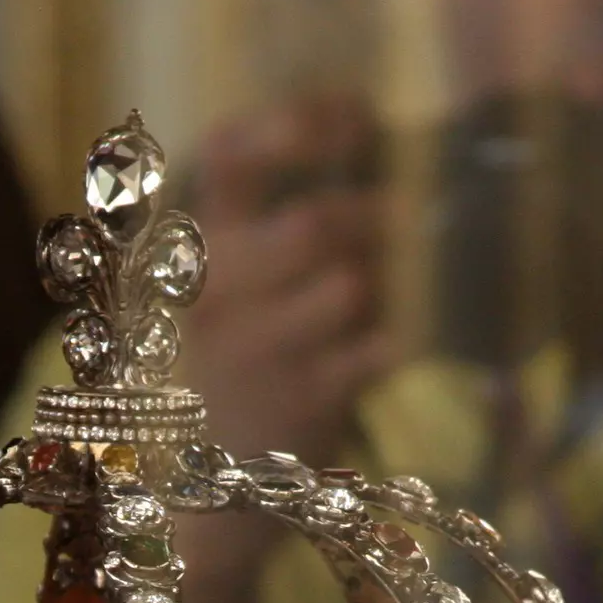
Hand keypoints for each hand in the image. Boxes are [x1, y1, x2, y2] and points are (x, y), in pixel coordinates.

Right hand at [180, 96, 398, 462]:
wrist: (214, 487)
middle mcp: (215, 292)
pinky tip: (407, 331)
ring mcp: (258, 348)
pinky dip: (409, 328)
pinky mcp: (306, 397)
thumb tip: (361, 115)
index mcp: (193, 247)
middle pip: (314, 225)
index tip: (351, 121)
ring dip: (392, 276)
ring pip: (352, 283)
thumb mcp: (235, 284)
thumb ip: (281, 208)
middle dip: (374, 214)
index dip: (291, 126)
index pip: (227, 157)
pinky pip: (383, 343)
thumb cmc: (243, 358)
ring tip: (396, 287)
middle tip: (402, 222)